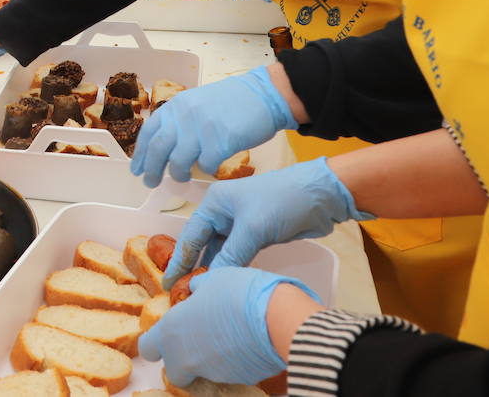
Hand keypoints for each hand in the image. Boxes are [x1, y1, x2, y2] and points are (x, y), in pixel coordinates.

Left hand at [129, 66, 296, 185]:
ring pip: (179, 162)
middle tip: (150, 183)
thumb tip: (162, 147)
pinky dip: (206, 170)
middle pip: (158, 149)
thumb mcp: (196, 102)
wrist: (263, 94)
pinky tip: (210, 168)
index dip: (140, 154)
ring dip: (178, 174)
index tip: (137, 170)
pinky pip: (206, 165)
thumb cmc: (231, 101)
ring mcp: (202, 128)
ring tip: (181, 178)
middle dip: (151, 170)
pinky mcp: (222, 141)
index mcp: (176, 106)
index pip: (149, 133)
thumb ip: (179, 121)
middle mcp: (185, 116)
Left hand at [140, 267, 316, 386]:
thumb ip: (197, 289)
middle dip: (181, 360)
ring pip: (201, 371)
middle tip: (196, 339)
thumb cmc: (239, 293)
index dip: (157, 342)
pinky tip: (244, 342)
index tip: (167, 334)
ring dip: (208, 357)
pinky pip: (227, 373)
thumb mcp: (212, 279)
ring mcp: (211, 372)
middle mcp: (185, 357)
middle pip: (173, 370)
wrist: (276, 318)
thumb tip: (196, 290)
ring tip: (228, 333)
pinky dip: (231, 361)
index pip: (148, 347)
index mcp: (171, 331)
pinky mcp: (237, 380)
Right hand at [163, 157, 373, 283]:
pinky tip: (227, 284)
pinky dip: (231, 269)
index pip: (190, 237)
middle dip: (193, 268)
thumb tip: (212, 282)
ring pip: (221, 252)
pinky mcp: (258, 235)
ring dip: (214, 270)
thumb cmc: (282, 201)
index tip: (166, 283)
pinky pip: (237, 255)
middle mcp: (223, 213)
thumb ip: (230, 255)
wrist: (322, 196)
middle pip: (202, 245)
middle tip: (182, 294)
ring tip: (202, 294)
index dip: (178, 261)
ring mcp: (241, 225)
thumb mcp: (253, 228)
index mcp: (214, 204)